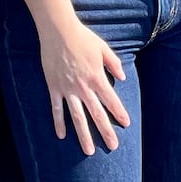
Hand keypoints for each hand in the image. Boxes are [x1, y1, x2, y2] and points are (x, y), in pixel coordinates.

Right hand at [37, 18, 130, 155]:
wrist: (58, 30)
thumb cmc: (82, 37)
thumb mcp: (102, 48)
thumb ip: (113, 63)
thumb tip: (122, 76)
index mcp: (97, 77)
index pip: (111, 100)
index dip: (119, 113)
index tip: (125, 124)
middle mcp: (83, 87)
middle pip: (96, 114)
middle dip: (106, 131)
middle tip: (113, 147)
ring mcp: (67, 89)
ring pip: (77, 117)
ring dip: (83, 135)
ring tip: (89, 151)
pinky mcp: (54, 87)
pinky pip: (56, 108)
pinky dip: (59, 122)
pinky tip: (61, 135)